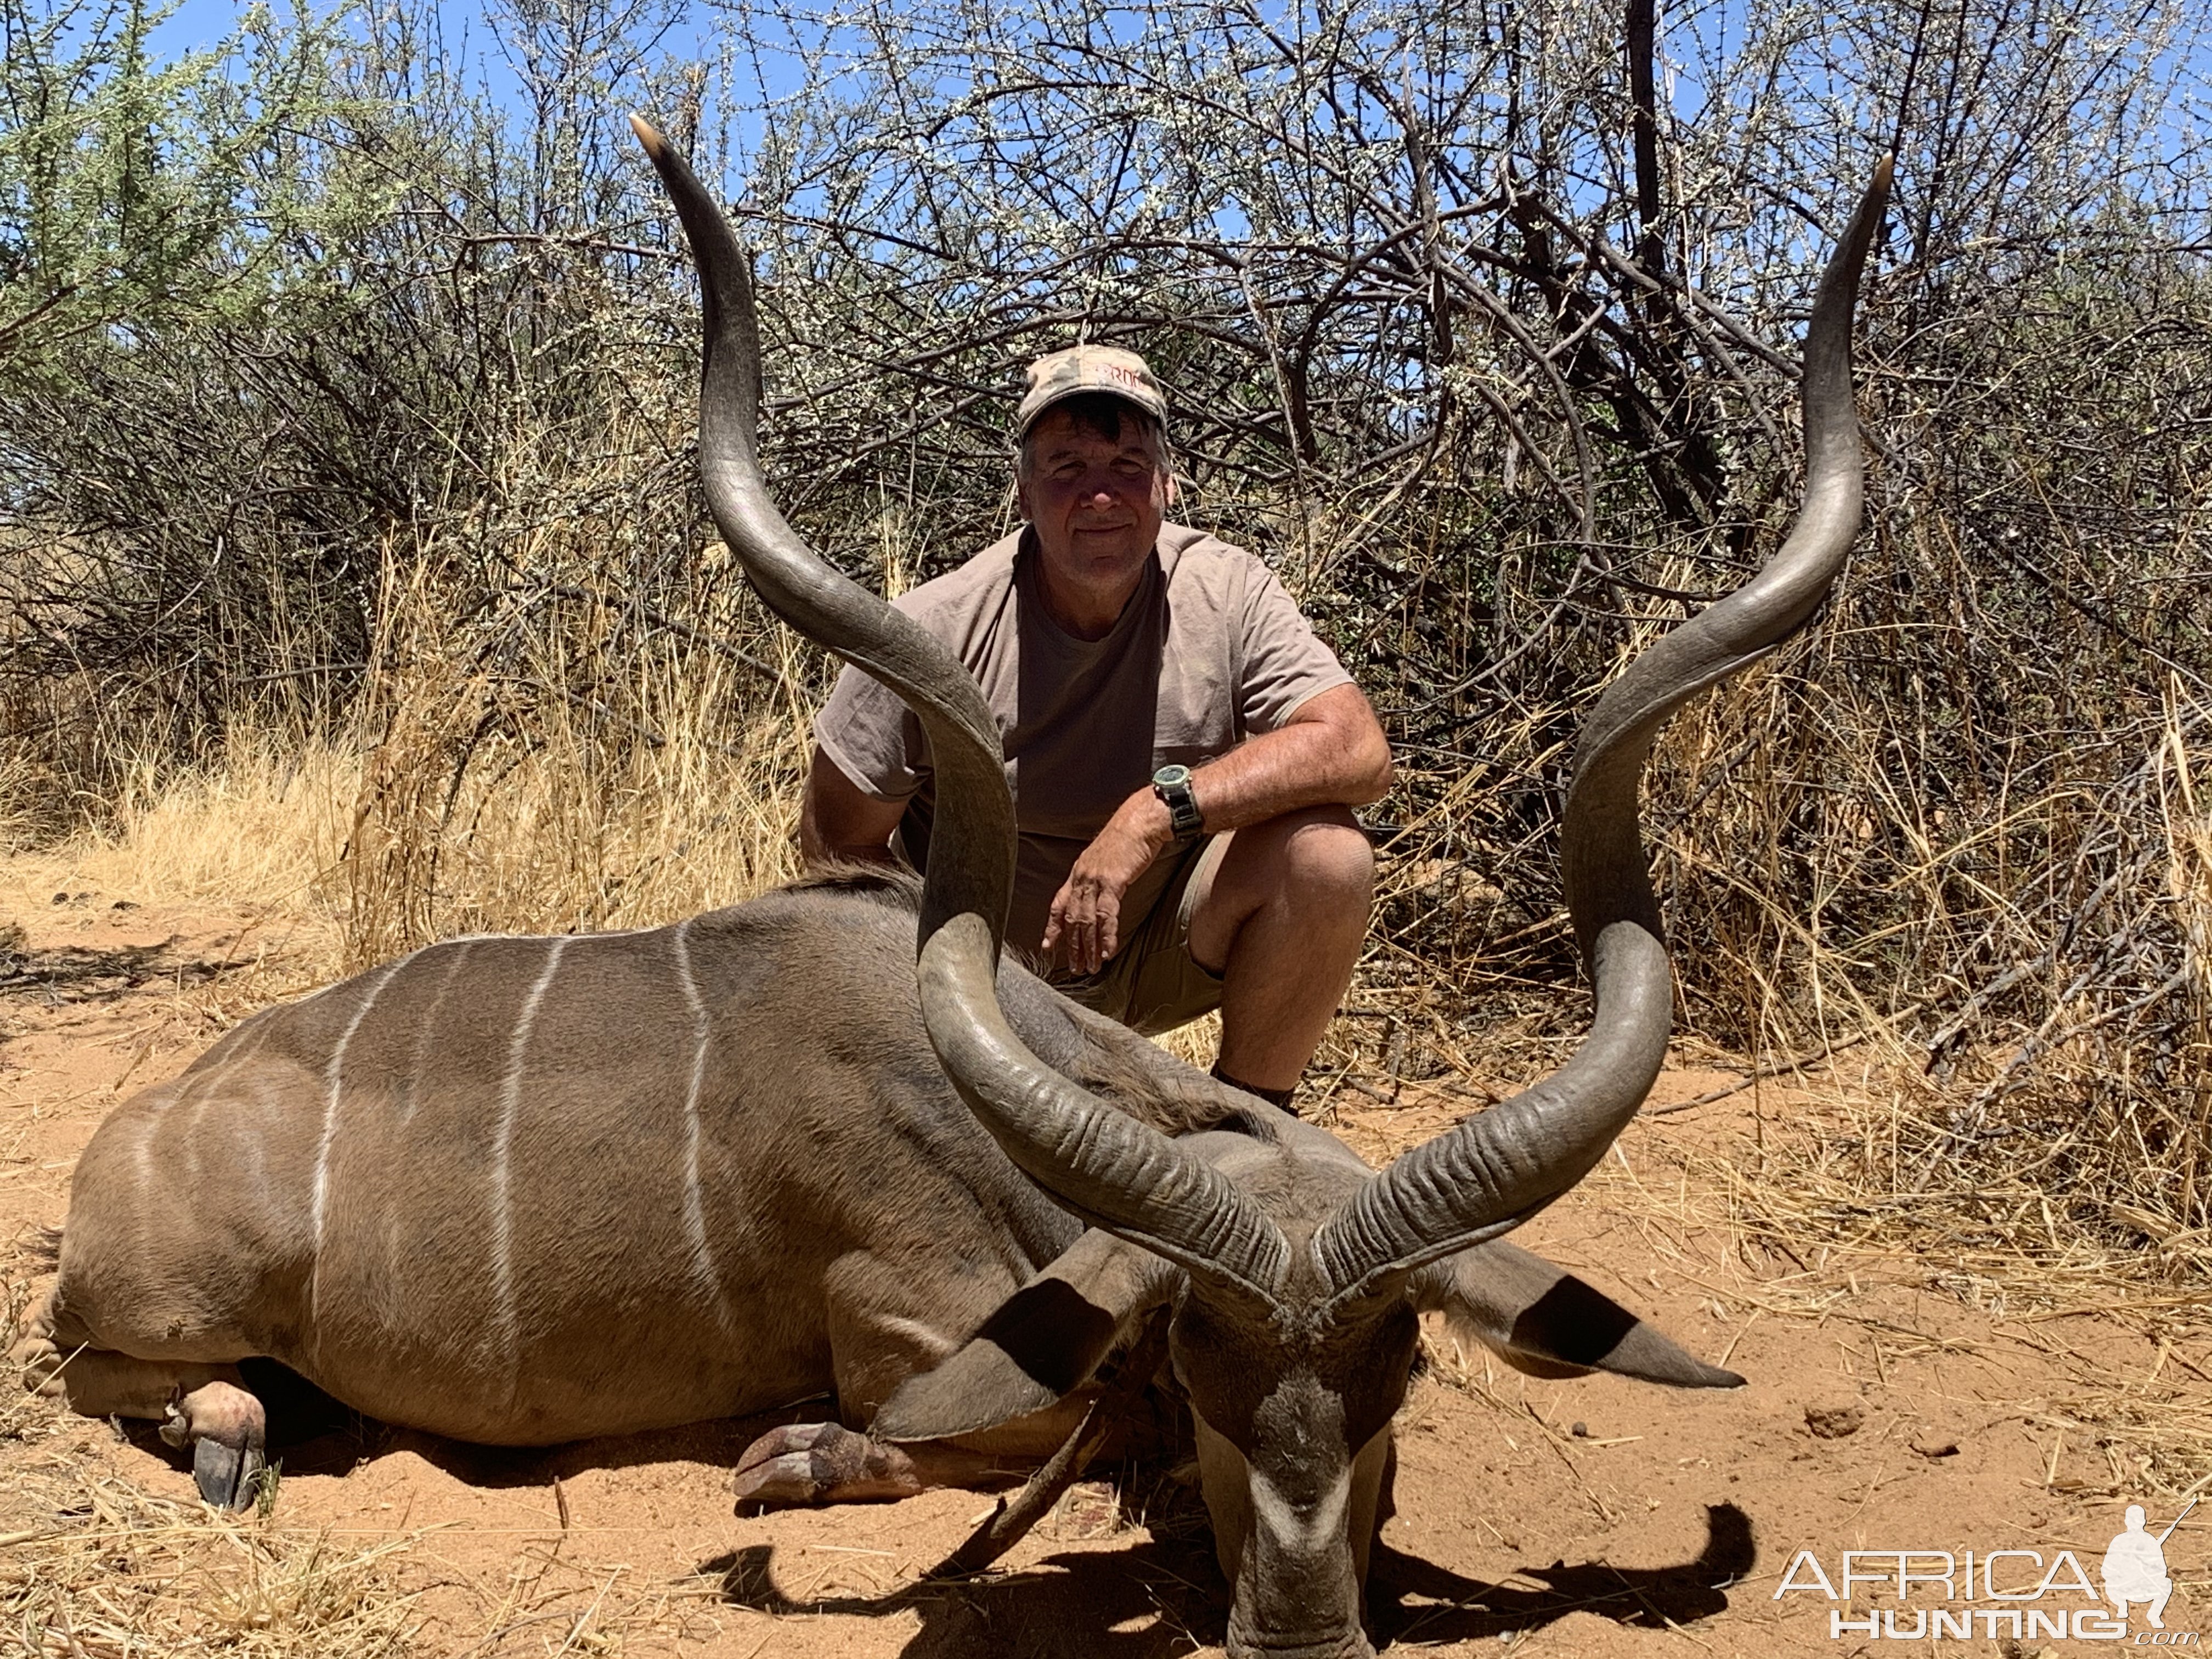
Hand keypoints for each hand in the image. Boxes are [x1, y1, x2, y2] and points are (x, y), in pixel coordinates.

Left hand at [1043, 790, 1173, 973]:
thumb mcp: (1105, 857)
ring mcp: (1095, 880)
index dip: (1052, 927)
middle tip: (1076, 968)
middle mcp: (1081, 877)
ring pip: (1087, 921)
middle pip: (1072, 919)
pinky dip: (1106, 937)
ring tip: (1091, 967)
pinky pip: (1107, 916)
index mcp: (1078, 872)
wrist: (1141, 820)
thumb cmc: (1128, 837)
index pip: (1058, 904)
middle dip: (1072, 946)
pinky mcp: (1113, 882)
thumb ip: (1098, 876)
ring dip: (1088, 948)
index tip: (1048, 946)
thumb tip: (1100, 891)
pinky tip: (1107, 952)